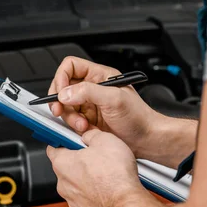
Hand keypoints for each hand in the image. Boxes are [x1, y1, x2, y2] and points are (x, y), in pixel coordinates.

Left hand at [46, 128, 144, 206]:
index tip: (71, 139)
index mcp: (62, 163)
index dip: (64, 141)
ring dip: (88, 179)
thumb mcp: (105, 140)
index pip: (53, 147)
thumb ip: (91, 135)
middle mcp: (63, 184)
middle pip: (67, 167)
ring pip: (77, 185)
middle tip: (96, 156)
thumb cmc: (115, 176)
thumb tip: (89, 135)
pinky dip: (95, 194)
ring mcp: (73, 201)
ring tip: (106, 174)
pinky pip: (87, 199)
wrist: (125, 203)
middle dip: (80, 161)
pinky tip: (108, 188)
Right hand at [48, 56, 162, 157]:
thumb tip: (65, 93)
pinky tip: (86, 130)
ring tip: (83, 125)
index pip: (70, 67)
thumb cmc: (139, 118)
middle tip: (60, 111)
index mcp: (99, 76)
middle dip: (61, 102)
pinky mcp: (88, 121)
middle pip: (63, 88)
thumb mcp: (114, 99)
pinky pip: (72, 121)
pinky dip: (74, 127)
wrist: (146, 140)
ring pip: (66, 107)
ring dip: (70, 118)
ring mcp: (89, 106)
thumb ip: (88, 92)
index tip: (61, 93)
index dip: (61, 78)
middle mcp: (93, 89)